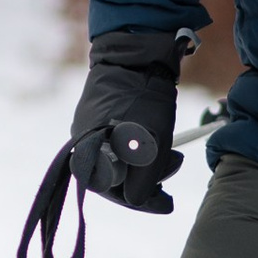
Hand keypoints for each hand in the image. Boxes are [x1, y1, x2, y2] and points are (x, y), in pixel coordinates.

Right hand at [70, 29, 186, 212]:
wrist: (136, 55)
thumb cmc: (144, 100)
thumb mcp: (152, 145)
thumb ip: (143, 181)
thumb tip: (137, 201)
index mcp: (89, 155)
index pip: (115, 193)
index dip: (144, 199)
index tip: (166, 202)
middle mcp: (83, 144)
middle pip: (118, 179)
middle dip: (149, 179)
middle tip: (174, 166)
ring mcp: (89, 130)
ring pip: (122, 161)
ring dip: (149, 163)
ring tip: (172, 152)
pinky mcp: (99, 118)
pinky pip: (120, 144)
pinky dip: (141, 147)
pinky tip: (159, 139)